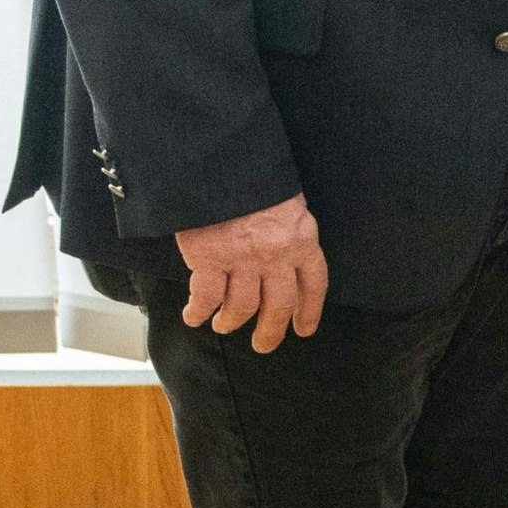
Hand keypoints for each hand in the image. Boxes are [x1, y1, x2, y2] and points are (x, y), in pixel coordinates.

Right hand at [176, 195, 327, 352]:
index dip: (309, 310)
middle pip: (279, 306)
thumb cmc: (255, 180)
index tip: (304, 329)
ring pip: (242, 307)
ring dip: (231, 322)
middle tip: (263, 345)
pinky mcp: (209, 259)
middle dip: (271, 331)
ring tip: (224, 326)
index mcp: (302, 239)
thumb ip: (289, 233)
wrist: (223, 162)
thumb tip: (286, 262)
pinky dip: (199, 312)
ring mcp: (242, 259)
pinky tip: (194, 316)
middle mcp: (276, 255)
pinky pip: (206, 298)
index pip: (313, 284)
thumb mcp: (287, 203)